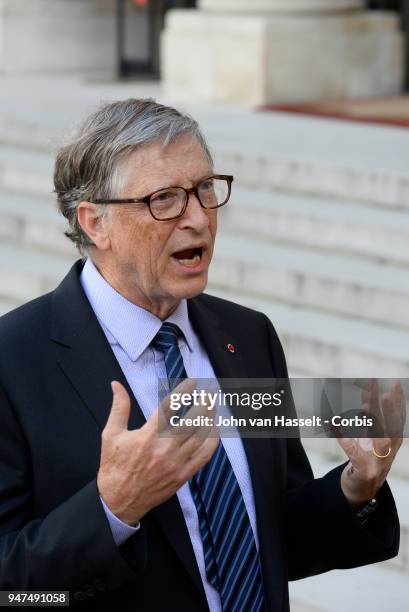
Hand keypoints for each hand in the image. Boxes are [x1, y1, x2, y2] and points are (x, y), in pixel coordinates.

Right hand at [97, 379, 218, 524]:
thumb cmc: (114, 466)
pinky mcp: (182, 476)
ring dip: (209, 419)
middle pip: (191, 421)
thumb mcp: (111, 434)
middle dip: (203, 404)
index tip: (192, 383)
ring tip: (212, 407)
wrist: (118, 501)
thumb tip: (116, 385)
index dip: (183, 392)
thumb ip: (119, 407)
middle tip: (208, 394)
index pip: (170, 408)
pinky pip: (204, 457)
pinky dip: (212, 442)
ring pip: (200, 437)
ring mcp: (175, 463)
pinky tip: (215, 430)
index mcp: (147, 436)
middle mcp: (164, 449)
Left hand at [337, 380, 405, 508]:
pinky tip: (334, 423)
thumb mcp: (380, 434)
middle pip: (389, 425)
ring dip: (371, 421)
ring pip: (376, 438)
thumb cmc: (373, 454)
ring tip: (364, 406)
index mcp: (395, 438)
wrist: (366, 485)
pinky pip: (351, 449)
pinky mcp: (362, 466)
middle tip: (383, 392)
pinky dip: (342, 436)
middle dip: (387, 409)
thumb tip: (373, 387)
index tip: (396, 384)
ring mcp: (377, 459)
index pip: (399, 417)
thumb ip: (376, 412)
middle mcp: (389, 448)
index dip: (398, 401)